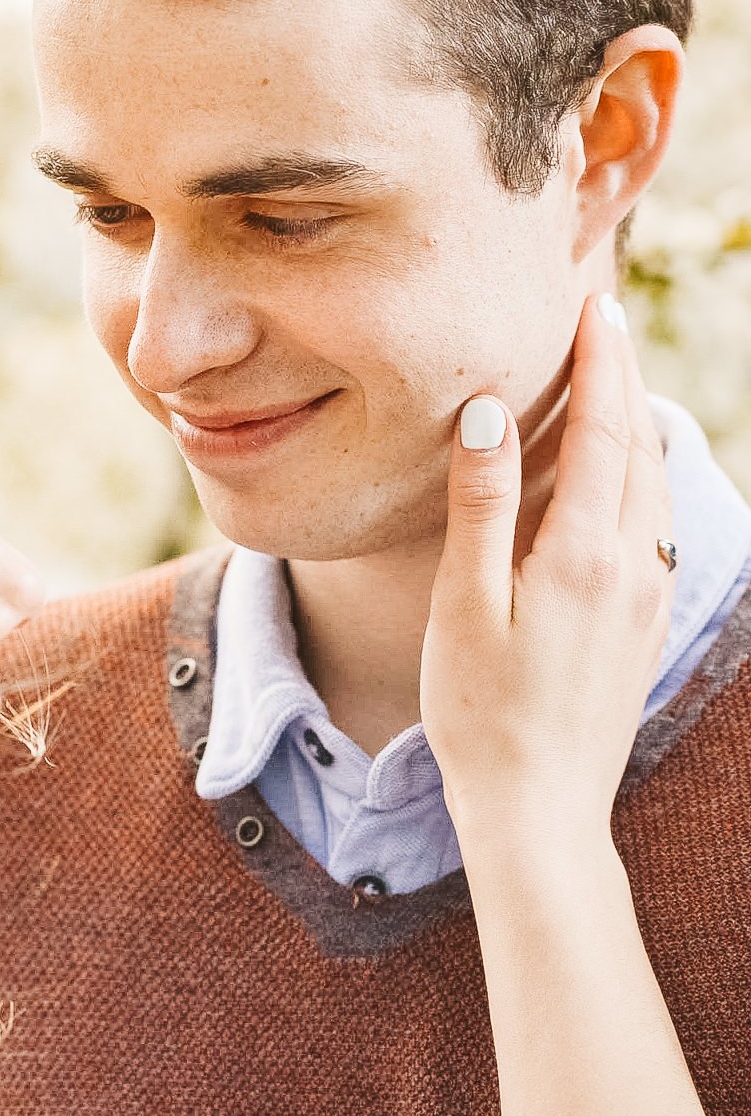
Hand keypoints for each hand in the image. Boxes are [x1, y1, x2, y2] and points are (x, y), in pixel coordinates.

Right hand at [421, 292, 673, 848]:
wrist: (541, 808)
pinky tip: (616, 479)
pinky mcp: (639, 623)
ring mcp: (644, 595)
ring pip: (652, 486)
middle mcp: (632, 565)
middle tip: (601, 326)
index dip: (599, 363)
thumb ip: (480, 506)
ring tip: (608, 386)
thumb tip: (489, 413)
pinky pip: (650, 524)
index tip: (593, 307)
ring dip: (632, 427)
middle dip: (622, 381)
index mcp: (584, 553)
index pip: (603, 430)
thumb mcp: (463, 606)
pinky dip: (635, 478)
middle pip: (638, 448)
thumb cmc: (481, 712)